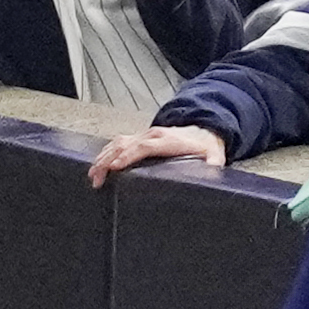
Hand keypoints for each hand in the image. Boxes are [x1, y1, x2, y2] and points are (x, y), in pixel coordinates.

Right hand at [87, 122, 229, 186]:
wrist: (203, 130)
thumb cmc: (205, 146)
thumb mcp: (215, 155)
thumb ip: (214, 163)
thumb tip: (213, 169)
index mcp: (168, 140)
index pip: (144, 147)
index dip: (128, 156)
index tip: (114, 167)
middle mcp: (152, 135)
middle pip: (124, 145)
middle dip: (107, 160)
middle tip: (97, 178)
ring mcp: (144, 135)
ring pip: (117, 143)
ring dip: (103, 158)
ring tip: (93, 175)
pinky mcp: (139, 138)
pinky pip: (118, 143)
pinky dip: (106, 153)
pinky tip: (98, 165)